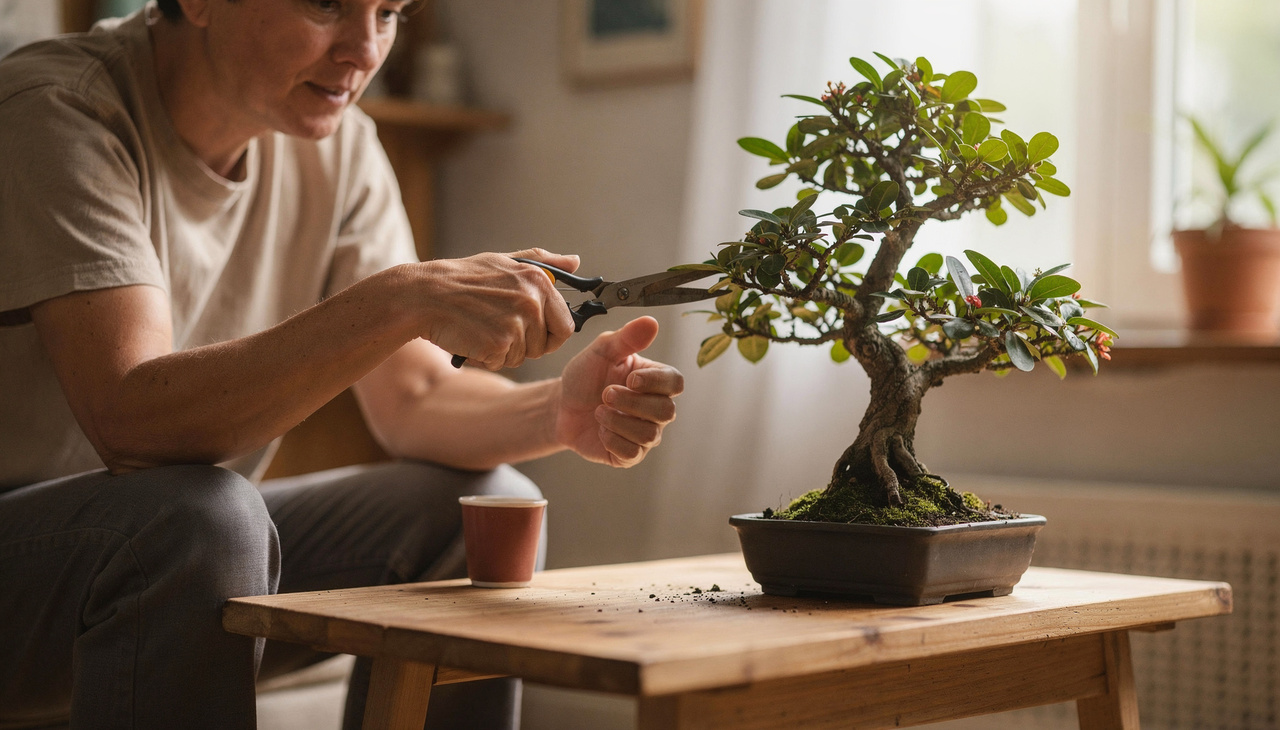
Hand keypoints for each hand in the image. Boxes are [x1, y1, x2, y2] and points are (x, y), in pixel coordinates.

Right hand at [417, 248, 577, 369]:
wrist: (424, 296)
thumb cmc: (463, 279)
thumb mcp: (505, 261)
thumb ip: (544, 263)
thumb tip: (575, 261)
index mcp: (539, 281)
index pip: (565, 325)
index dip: (551, 335)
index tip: (535, 334)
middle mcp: (532, 302)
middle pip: (545, 345)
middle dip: (528, 345)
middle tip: (500, 330)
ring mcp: (516, 324)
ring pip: (523, 356)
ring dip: (505, 351)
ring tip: (482, 328)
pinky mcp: (499, 344)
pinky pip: (503, 363)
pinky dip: (488, 357)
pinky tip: (473, 338)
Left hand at [555, 316, 682, 467]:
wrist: (561, 406)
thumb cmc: (585, 377)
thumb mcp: (600, 352)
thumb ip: (626, 338)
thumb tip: (651, 322)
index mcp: (654, 381)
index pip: (675, 383)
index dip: (656, 382)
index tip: (630, 378)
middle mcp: (655, 408)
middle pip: (666, 412)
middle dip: (632, 403)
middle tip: (606, 394)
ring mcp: (644, 433)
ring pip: (649, 434)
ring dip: (618, 421)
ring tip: (599, 411)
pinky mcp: (629, 454)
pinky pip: (632, 453)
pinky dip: (612, 439)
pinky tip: (600, 429)